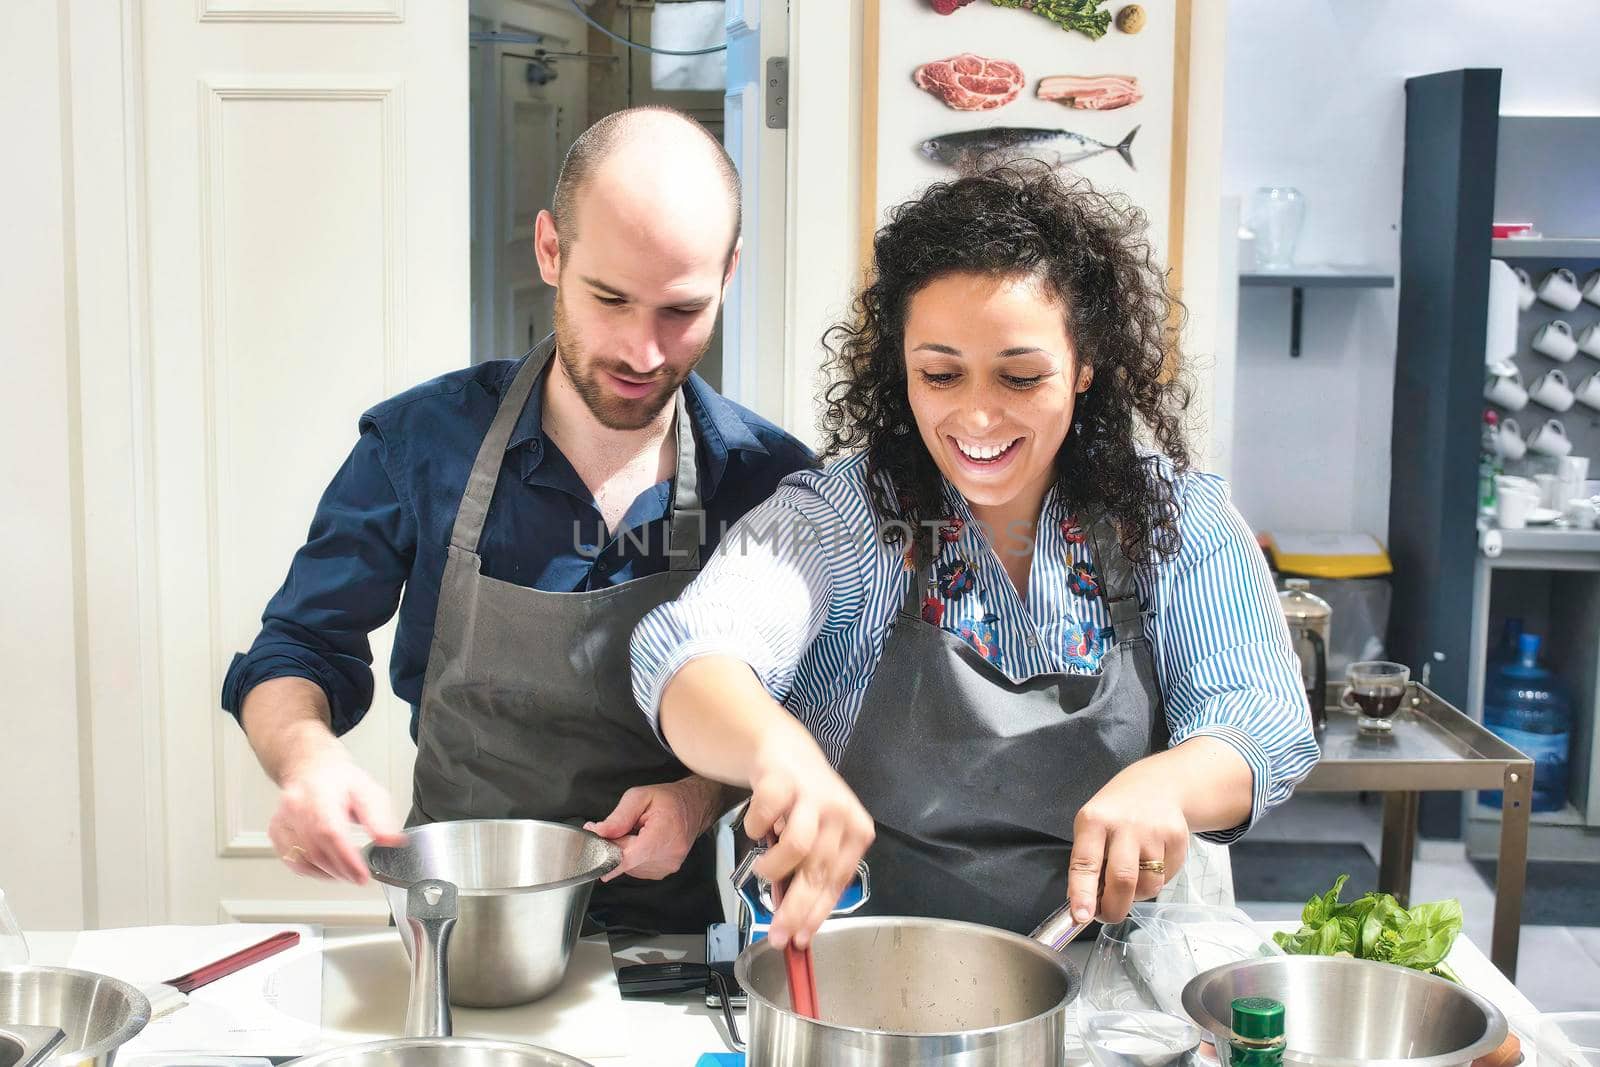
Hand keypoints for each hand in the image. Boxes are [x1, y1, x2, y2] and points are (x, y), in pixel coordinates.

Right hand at [268, 748, 406, 883]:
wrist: (313, 769)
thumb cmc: (340, 781)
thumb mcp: (368, 791)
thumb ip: (379, 817)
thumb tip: (390, 840)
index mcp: (320, 792)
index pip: (330, 831)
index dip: (346, 858)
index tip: (362, 874)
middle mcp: (296, 805)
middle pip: (316, 849)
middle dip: (341, 870)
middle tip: (360, 877)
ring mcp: (282, 819)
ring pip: (302, 859)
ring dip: (327, 873)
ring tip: (347, 872)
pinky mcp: (276, 831)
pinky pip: (292, 860)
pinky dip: (312, 871)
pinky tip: (328, 868)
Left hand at [584, 776, 725, 881]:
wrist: (694, 806)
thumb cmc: (669, 800)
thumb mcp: (639, 796)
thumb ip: (618, 817)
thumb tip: (599, 832)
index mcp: (663, 834)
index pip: (629, 858)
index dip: (607, 860)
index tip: (593, 861)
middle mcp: (668, 855)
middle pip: (626, 861)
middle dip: (615, 846)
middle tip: (615, 829)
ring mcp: (667, 866)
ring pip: (630, 867)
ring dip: (625, 852)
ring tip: (636, 833)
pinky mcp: (664, 872)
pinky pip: (638, 869)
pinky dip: (634, 857)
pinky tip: (642, 843)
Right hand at [743, 734, 874, 950]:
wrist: (784, 750)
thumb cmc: (804, 802)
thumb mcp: (817, 836)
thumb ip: (809, 873)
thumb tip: (791, 922)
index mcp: (855, 831)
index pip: (838, 881)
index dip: (817, 914)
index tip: (800, 940)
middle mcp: (840, 813)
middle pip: (818, 870)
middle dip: (795, 909)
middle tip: (776, 934)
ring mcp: (812, 794)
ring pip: (798, 846)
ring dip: (775, 867)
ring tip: (764, 871)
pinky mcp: (783, 779)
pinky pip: (765, 815)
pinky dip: (755, 828)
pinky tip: (756, 830)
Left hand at [1066, 754, 1191, 925]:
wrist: (1158, 784)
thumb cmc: (1116, 813)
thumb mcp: (1092, 826)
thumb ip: (1088, 861)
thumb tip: (1087, 905)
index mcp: (1094, 821)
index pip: (1085, 862)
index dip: (1082, 893)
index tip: (1081, 916)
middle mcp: (1124, 825)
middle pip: (1122, 879)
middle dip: (1113, 908)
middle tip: (1107, 915)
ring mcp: (1154, 832)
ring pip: (1148, 885)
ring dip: (1136, 895)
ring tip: (1130, 879)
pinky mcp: (1178, 838)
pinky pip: (1166, 878)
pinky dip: (1155, 881)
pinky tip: (1150, 862)